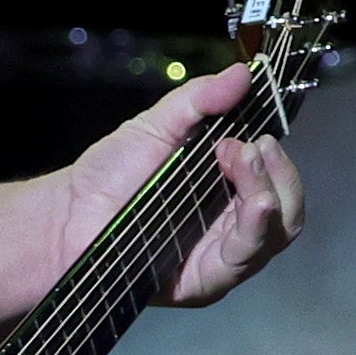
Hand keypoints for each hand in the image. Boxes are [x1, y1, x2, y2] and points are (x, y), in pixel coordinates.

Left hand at [40, 65, 307, 308]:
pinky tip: (255, 202)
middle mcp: (233, 226)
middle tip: (248, 147)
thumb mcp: (159, 125)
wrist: (67, 215)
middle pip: (288, 208)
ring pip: (277, 233)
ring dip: (270, 193)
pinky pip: (247, 257)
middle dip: (278, 173)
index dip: (277, 157)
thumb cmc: (111, 174)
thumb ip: (201, 100)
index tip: (256, 132)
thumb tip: (242, 73)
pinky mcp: (207, 282)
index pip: (278, 179)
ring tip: (242, 162)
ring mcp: (223, 256)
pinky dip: (256, 226)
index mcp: (229, 192)